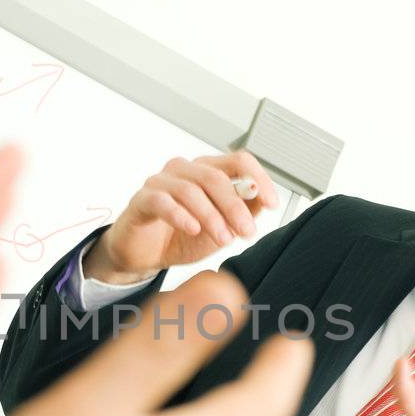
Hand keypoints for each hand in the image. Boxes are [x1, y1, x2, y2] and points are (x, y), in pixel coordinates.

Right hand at [85, 151, 279, 282]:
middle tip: (247, 232)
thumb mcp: (222, 227)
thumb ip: (243, 211)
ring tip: (223, 239)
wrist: (146, 255)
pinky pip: (163, 201)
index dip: (258, 179)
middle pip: (216, 177)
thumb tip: (261, 199)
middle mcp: (184, 169)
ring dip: (212, 217)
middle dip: (236, 207)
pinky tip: (193, 229)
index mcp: (207, 170)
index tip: (271, 203)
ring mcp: (160, 182)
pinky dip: (181, 215)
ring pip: (191, 190)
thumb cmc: (182, 236)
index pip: (238, 161)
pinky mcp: (142, 200)